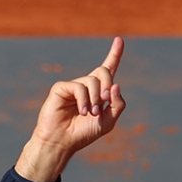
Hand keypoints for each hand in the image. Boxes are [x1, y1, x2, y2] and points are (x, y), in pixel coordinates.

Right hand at [15, 37, 127, 181]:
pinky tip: (82, 112)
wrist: (63, 142)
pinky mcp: (61, 88)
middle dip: (107, 86)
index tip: (119, 40)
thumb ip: (117, 105)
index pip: (108, 69)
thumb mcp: (108, 122)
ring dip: (96, 99)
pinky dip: (84, 100)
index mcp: (99, 92)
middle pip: (104, 71)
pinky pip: (78, 87)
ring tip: (91, 114)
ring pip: (92, 81)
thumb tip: (116, 85)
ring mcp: (73, 85)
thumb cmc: (84, 133)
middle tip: (104, 103)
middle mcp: (86, 85)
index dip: (115, 54)